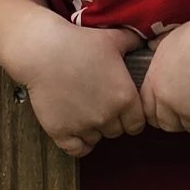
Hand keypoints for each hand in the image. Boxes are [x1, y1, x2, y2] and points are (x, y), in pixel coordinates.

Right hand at [4, 20, 145, 158]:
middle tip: (99, 105)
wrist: (43, 51)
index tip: (122, 110)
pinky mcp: (61, 132)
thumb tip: (146, 40)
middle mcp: (108, 116)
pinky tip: (75, 131)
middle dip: (111, 121)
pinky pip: (77, 150)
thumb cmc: (79, 42)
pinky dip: (78, 144)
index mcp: (125, 98)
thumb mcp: (113, 39)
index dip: (130, 118)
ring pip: (96, 139)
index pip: (137, 124)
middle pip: (116, 132)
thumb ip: (133, 42)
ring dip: (93, 130)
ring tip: (84, 111)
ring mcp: (84, 126)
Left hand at [140, 4, 189, 134]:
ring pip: (189, 127)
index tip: (169, 108)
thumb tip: (152, 44)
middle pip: (166, 123)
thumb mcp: (174, 37)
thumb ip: (161, 48)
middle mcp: (168, 100)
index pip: (147, 108)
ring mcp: (188, 111)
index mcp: (156, 80)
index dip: (158, 110)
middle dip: (177, 120)